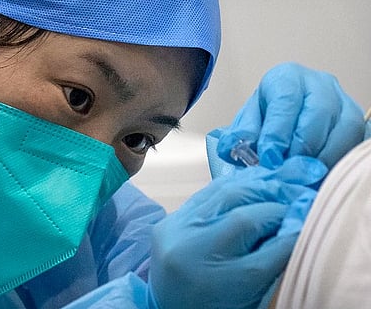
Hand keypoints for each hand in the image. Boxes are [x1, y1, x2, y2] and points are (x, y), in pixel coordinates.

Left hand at [148, 156, 326, 308]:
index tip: (311, 219)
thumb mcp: (251, 293)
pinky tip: (252, 182)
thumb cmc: (215, 305)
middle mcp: (195, 252)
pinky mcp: (169, 220)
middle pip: (246, 217)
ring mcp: (178, 231)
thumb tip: (298, 224)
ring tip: (280, 183)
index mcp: (222, 283)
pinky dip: (233, 184)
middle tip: (300, 195)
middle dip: (279, 202)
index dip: (297, 231)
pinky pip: (207, 192)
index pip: (272, 249)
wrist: (168, 306)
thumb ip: (274, 261)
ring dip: (258, 186)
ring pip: (226, 194)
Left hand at [216, 62, 364, 168]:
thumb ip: (242, 133)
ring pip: (344, 129)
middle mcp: (320, 85)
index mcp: (287, 78)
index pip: (285, 101)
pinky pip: (356, 142)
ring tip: (303, 176)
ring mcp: (344, 103)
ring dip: (323, 157)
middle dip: (301, 146)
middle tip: (287, 169)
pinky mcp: (359, 123)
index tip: (268, 157)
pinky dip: (338, 162)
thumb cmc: (268, 118)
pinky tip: (320, 176)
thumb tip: (237, 147)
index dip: (277, 132)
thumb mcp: (248, 121)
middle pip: (319, 112)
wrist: (286, 117)